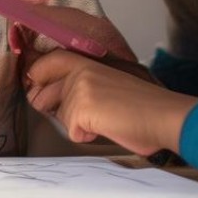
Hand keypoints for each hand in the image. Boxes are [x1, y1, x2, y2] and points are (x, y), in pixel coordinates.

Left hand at [25, 50, 197, 155]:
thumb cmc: (143, 105)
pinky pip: (71, 130)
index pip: (47, 62)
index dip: (36, 75)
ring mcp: (79, 88)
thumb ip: (82, 85)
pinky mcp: (81, 107)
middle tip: (82, 114)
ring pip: (59, 115)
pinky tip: (106, 127)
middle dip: (52, 108)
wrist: (163, 115)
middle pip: (43, 93)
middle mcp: (80, 70)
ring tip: (105, 119)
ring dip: (77, 124)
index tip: (34, 86)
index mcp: (87, 62)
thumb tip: (54, 98)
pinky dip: (86, 135)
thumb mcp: (108, 84)